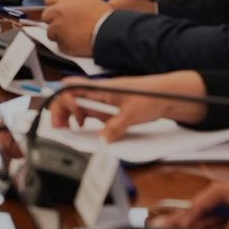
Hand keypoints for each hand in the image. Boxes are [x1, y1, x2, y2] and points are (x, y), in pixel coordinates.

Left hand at [42, 0, 112, 55]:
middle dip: (54, 21)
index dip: (54, 6)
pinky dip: (66, 46)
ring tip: (75, 35)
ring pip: (51, 33)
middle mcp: (58, 13)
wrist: (110, 32)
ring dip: (59, 34)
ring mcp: (58, 29)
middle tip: (65, 25)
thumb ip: (74, 1)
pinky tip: (77, 43)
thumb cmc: (104, 17)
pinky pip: (59, 45)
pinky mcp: (62, 44)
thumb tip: (70, 4)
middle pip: (46, 16)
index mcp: (65, 1)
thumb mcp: (90, 0)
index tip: (58, 10)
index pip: (49, 0)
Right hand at [48, 71, 207, 139]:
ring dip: (71, 114)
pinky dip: (83, 117)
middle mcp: (98, 91)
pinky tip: (86, 126)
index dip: (63, 102)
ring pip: (78, 103)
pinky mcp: (108, 105)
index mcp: (100, 88)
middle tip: (60, 127)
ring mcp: (102, 98)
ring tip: (72, 128)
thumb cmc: (150, 96)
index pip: (71, 89)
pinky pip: (90, 109)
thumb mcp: (131, 115)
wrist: (168, 95)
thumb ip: (114, 127)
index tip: (65, 120)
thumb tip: (101, 141)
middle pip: (70, 96)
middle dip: (61, 110)